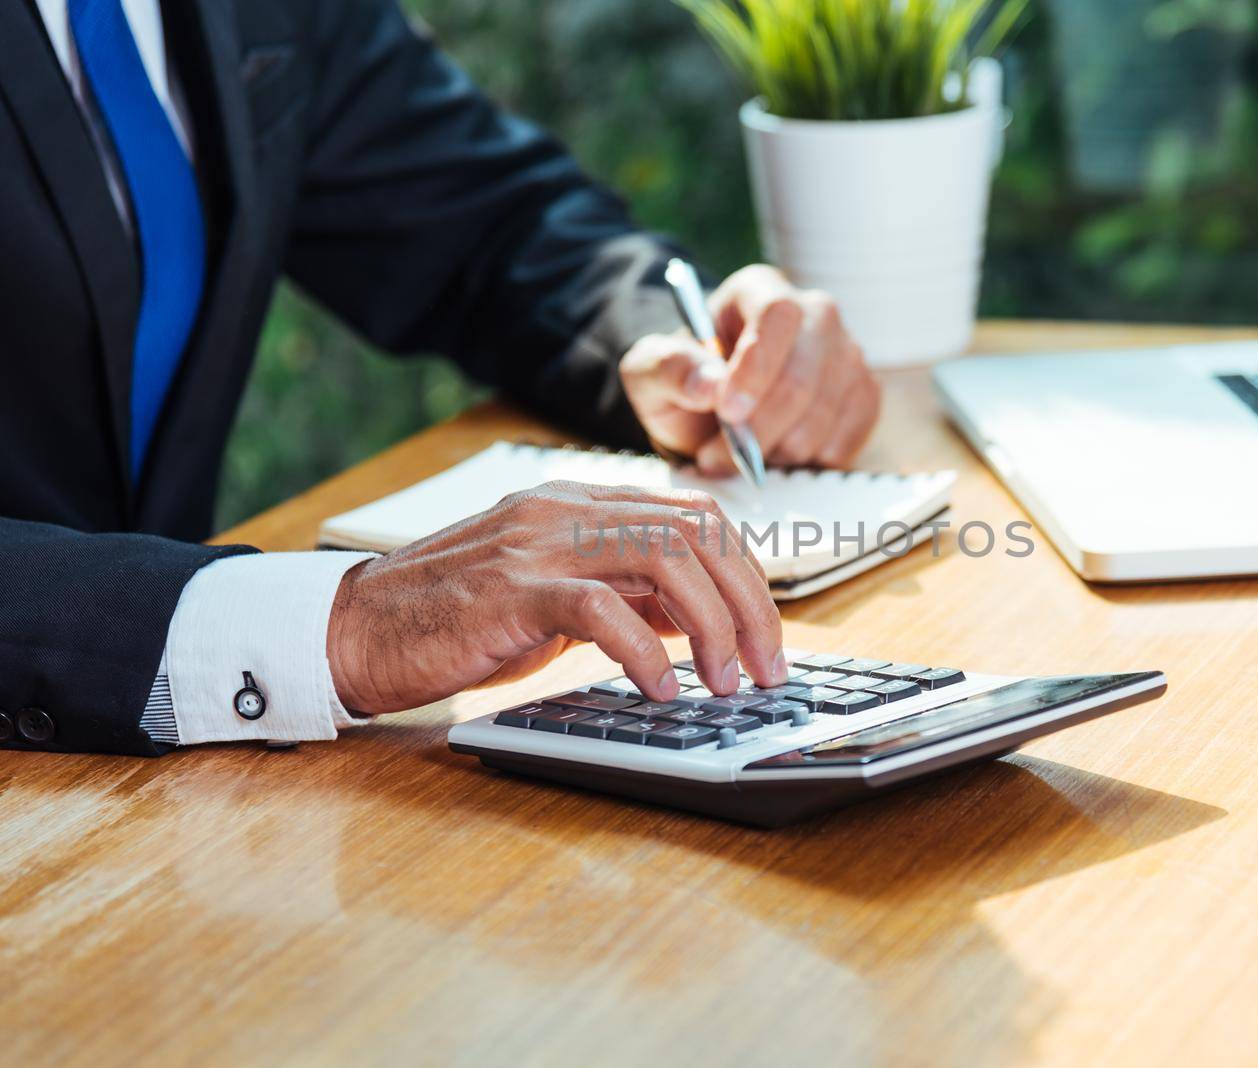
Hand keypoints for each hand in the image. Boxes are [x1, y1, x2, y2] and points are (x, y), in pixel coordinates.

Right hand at [325, 482, 787, 713]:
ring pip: (664, 558)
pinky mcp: (511, 589)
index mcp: (582, 504)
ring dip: (712, 625)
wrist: (356, 630)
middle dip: (749, 601)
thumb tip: (702, 618)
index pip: (696, 516)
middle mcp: (567, 510)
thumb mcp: (557, 597)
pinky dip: (645, 651)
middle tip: (767, 666)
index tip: (766, 633)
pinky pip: (602, 608)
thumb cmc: (455, 620)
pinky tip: (661, 689)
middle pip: (696, 532)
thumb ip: (625, 592)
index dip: (747, 573)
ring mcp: (538, 543)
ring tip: (727, 680)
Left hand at [621, 264, 882, 474]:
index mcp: (761, 290)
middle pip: (805, 373)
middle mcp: (816, 313)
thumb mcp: (651, 372)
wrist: (712, 411)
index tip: (727, 412)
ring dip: (777, 451)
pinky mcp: (863, 395)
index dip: (756, 367)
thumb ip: (669, 369)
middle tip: (716, 457)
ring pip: (825, 413)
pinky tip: (778, 456)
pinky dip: (808, 460)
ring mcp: (847, 354)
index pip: (777, 315)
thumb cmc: (685, 382)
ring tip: (740, 458)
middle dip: (760, 427)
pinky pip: (847, 436)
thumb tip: (710, 386)